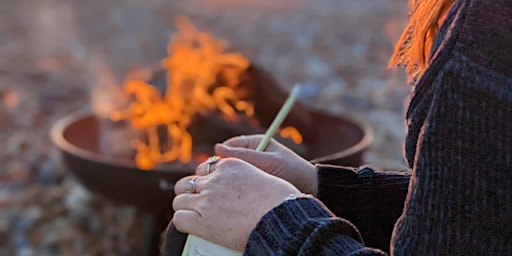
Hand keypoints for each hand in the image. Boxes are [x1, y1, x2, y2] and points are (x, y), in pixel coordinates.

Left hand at [173, 157, 299, 251]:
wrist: (280, 217)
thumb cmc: (282, 201)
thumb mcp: (265, 177)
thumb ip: (250, 176)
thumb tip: (247, 187)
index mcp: (230, 165)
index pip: (205, 168)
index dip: (205, 181)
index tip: (208, 189)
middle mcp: (215, 180)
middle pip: (187, 182)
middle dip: (191, 192)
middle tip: (198, 204)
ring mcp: (207, 199)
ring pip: (179, 200)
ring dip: (185, 207)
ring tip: (193, 217)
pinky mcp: (201, 219)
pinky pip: (179, 218)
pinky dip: (183, 223)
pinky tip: (191, 227)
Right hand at [211, 135, 317, 195]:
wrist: (311, 188)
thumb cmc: (292, 171)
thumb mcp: (268, 163)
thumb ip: (243, 156)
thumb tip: (217, 148)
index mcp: (255, 143)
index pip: (229, 146)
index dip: (220, 158)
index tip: (217, 169)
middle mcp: (252, 154)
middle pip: (228, 161)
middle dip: (224, 171)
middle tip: (220, 182)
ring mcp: (253, 168)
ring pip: (233, 174)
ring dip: (231, 181)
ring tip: (230, 190)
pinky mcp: (255, 181)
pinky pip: (240, 184)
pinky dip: (238, 189)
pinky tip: (238, 196)